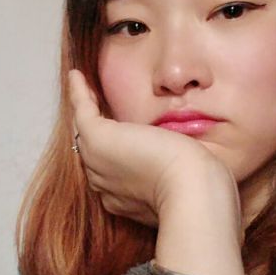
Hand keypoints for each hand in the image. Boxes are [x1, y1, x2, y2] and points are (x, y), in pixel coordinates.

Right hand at [69, 69, 232, 227]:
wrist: (190, 189)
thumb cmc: (198, 188)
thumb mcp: (186, 176)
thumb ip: (179, 167)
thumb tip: (188, 154)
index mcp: (126, 198)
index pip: (114, 169)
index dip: (117, 150)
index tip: (124, 133)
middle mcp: (106, 185)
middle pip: (94, 152)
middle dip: (96, 130)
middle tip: (94, 105)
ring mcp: (97, 164)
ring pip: (85, 133)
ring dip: (84, 108)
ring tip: (83, 88)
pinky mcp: (97, 140)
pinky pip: (81, 111)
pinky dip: (78, 93)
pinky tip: (77, 75)